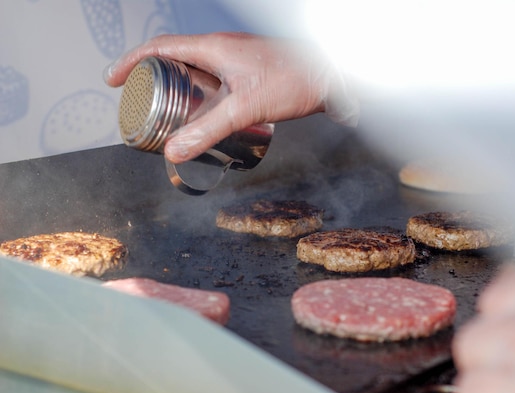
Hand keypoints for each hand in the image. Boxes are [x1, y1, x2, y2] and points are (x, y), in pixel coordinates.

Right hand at [104, 32, 357, 163]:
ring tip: (165, 111)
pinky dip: (198, 91)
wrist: (332, 75)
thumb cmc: (293, 81)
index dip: (131, 62)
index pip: (159, 47)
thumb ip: (209, 130)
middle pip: (172, 56)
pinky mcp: (249, 70)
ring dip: (175, 85)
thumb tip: (173, 153)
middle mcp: (221, 47)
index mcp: (212, 47)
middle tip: (137, 103)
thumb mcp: (246, 108)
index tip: (113, 80)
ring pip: (194, 67)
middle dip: (149, 77)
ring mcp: (236, 58)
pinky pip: (212, 76)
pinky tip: (203, 112)